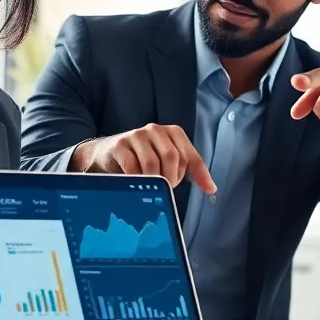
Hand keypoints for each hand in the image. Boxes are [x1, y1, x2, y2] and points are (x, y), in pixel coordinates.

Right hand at [71, 124, 216, 193]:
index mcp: (172, 132)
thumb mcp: (167, 161)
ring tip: (151, 186)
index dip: (199, 174)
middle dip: (172, 178)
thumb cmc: (142, 160)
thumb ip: (188, 171)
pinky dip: (136, 179)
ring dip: (154, 181)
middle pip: (172, 157)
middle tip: (167, 188)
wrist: (107, 154)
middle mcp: (155, 130)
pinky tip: (135, 181)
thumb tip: (211, 188)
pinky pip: (132, 167)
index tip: (207, 190)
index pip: (190, 154)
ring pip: (152, 163)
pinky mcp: (119, 145)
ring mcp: (136, 135)